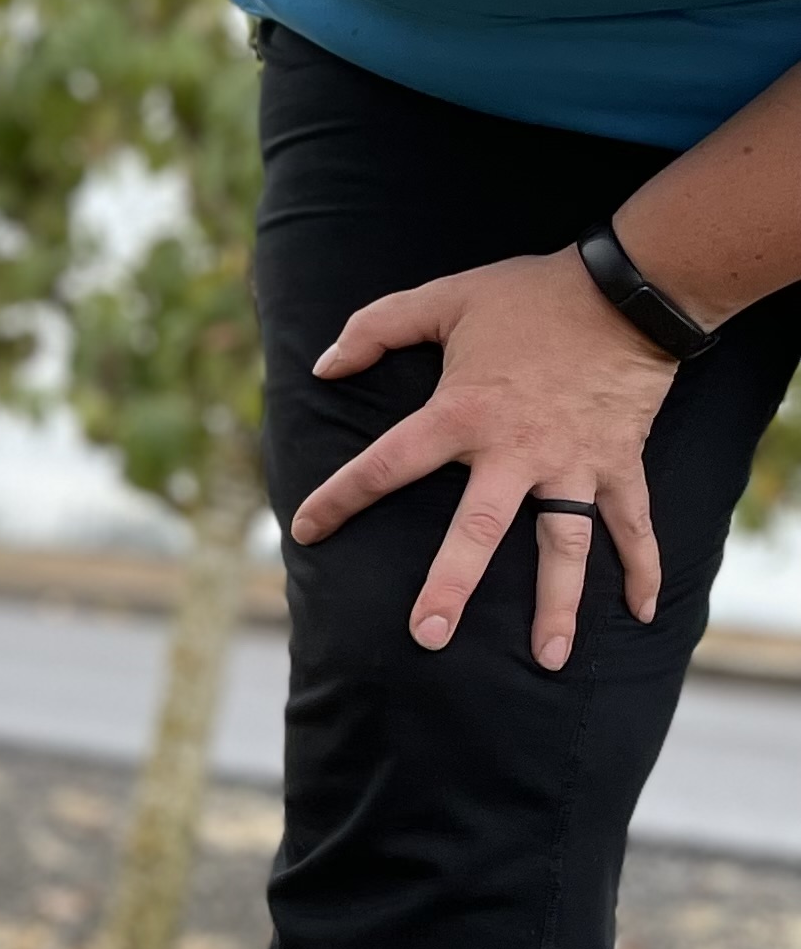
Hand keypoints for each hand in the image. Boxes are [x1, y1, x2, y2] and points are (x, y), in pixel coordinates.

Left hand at [294, 244, 676, 668]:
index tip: (305, 531)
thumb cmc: (528, 294)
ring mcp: (574, 463)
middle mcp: (516, 450)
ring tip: (549, 659)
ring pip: (565, 545)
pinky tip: (640, 615)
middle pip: (479, 529)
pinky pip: (633, 524)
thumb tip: (323, 365)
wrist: (628, 288)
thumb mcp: (444, 298)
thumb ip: (376, 328)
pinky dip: (643, 567)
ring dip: (559, 603)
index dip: (342, 496)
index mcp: (463, 413)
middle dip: (452, 585)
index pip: (387, 464)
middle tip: (428, 637)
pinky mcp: (620, 464)